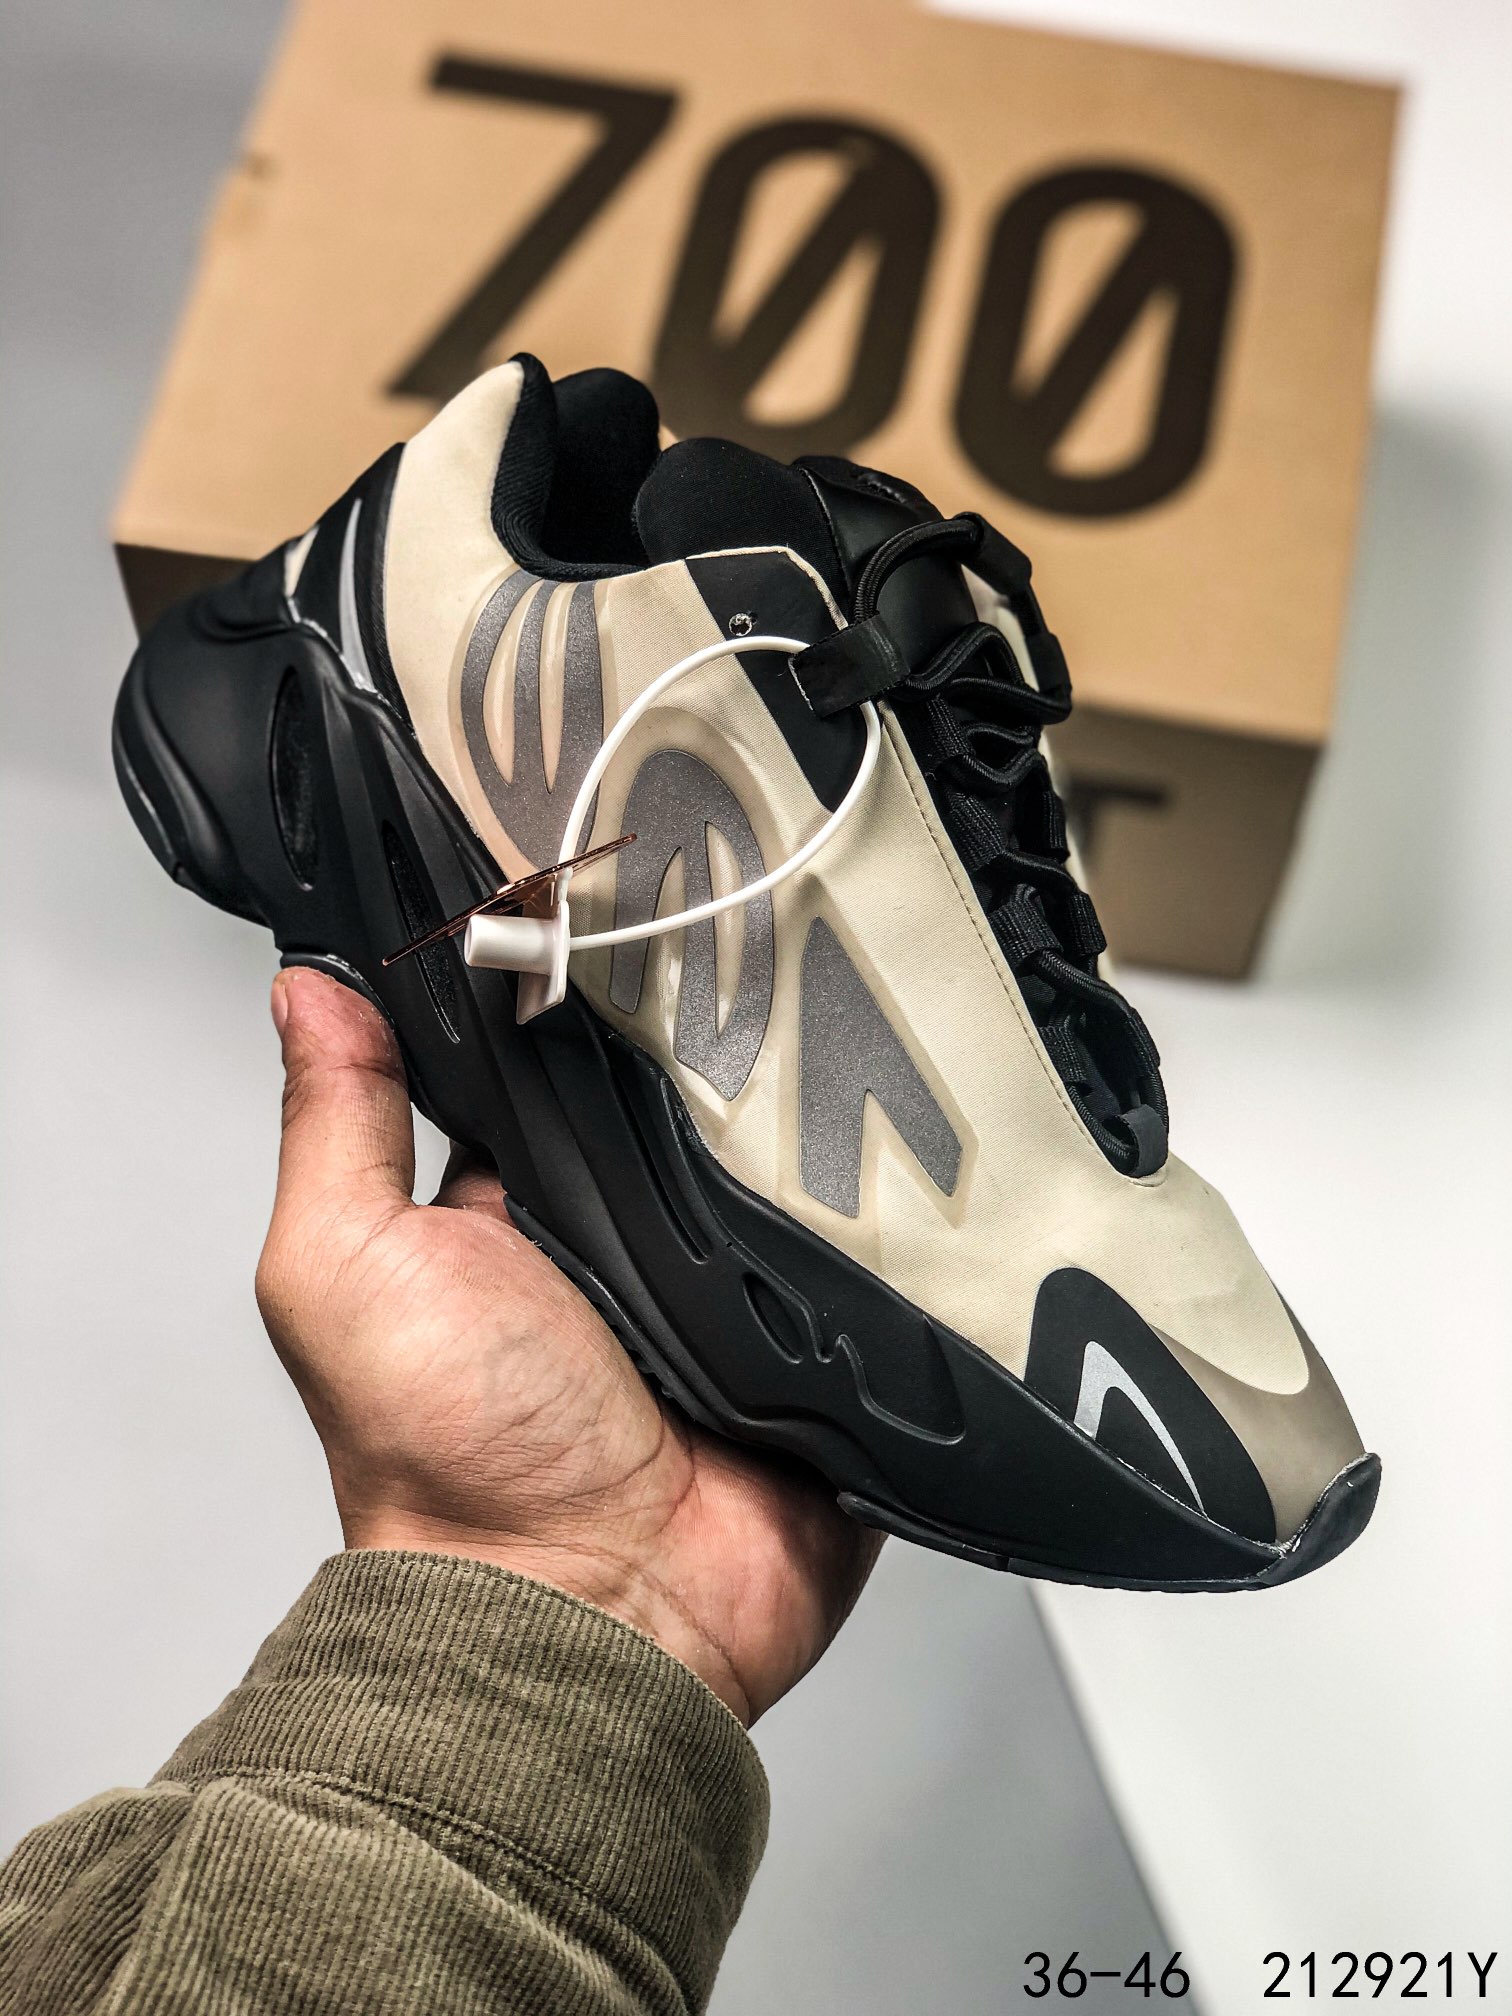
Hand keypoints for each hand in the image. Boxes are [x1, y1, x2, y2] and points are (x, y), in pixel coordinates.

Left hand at [256, 967, 880, 1722]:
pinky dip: (876, 1211)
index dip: (573, 985)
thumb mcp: (349, 1265)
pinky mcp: (815, 1342)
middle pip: (681, 1100)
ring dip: (802, 1122)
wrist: (595, 1618)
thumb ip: (337, 1123)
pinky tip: (896, 1151)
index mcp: (509, 1212)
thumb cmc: (450, 1463)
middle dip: (710, 1043)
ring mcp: (725, 1292)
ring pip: (784, 1159)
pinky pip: (866, 1249)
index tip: (608, 897)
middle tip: (744, 960)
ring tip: (833, 1040)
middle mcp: (619, 1243)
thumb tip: (307, 989)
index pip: (553, 1063)